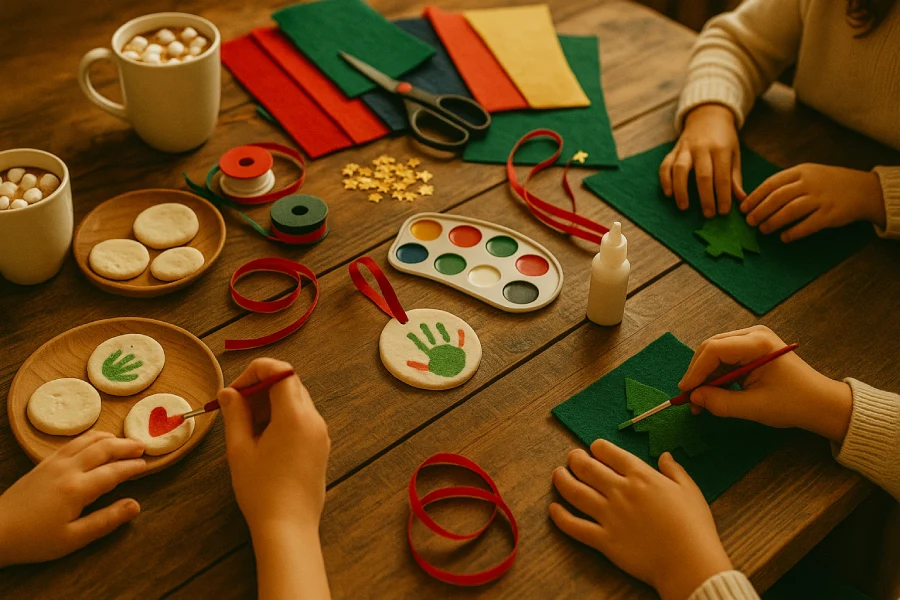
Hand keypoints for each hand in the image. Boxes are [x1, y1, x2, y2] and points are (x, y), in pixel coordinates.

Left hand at [0, 431, 145, 566]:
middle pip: (103, 448)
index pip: (114, 471)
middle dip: (125, 446)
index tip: (146, 466)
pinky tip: (96, 441)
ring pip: (87, 440)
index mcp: (77, 488)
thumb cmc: (35, 540)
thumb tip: (135, 505)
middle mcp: (68, 469)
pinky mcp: (44, 462)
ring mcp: (54, 462)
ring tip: (124, 441)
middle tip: (142, 447)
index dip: (132, 467)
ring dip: (109, 438)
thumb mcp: (73, 538)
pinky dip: (90, 437)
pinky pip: (72, 442)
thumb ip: (106, 520)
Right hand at [219, 358, 329, 534]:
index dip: (255, 372)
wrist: (288, 527)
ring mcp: (321, 432)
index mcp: (295, 415)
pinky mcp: (321, 445)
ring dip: (272, 402)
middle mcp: (314, 419)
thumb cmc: (260, 490)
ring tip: (248, 427)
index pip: (281, 371)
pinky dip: (283, 417)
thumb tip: (228, 392)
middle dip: (261, 387)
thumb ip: (235, 414)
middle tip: (237, 408)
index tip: (235, 391)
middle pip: (290, 383)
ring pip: (297, 400)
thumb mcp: (240, 449)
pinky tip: (265, 439)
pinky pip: (303, 418)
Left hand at [550, 441, 731, 599]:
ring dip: (562, 480)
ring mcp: (609, 515)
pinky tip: (553, 509)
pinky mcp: (604, 540)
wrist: (688, 562)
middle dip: (576, 459)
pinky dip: (560, 517)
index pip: (610, 453)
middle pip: (588, 468)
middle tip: (571, 457)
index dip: (598, 447)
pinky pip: (575, 526)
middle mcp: (620, 491)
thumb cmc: (693, 526)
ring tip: (557, 474)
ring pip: (576, 492)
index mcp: (641, 476)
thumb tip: (664, 456)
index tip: (594, 447)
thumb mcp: (689, 490)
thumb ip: (674, 470)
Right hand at [660, 104, 744, 217]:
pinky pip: (665, 165)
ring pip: (680, 169)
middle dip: (705, 197)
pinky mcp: (673, 150)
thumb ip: (735, 177)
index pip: (723, 176)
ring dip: (681, 190)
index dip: (723, 195)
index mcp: (721, 149)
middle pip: (702, 175)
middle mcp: (702, 148)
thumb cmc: (724, 139)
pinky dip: (665, 180)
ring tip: (684, 207)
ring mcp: (685, 148)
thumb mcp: (734, 154)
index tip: (724, 211)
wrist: (708, 115)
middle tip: (708, 215)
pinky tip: (668, 193)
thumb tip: (742, 200)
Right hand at [680, 326, 852, 441]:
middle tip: (690, 398)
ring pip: (715, 353)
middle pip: (711, 348)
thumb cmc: (794, 404)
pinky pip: (725, 358)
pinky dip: (716, 375)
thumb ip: (720, 403)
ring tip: (700, 400)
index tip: (686, 392)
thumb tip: (693, 399)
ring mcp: (753, 340)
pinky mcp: (752, 349)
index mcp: (757, 343)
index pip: (714, 349)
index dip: (695, 370)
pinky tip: (713, 393)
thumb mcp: (754, 407)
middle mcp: (753, 334)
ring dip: (705, 375)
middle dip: (698, 373)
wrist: (822, 403)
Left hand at [741, 163, 885, 241]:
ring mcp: (821, 198)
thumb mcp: (808, 174)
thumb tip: (758, 200)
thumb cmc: (827, 183)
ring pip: (791, 211)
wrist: (863, 189)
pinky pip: (808, 225)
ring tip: (763, 230)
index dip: (755, 197)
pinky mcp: (830, 214)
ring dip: (773, 222)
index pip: (771, 183)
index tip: (743, 208)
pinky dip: (793, 232)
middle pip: (778, 197)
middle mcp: (810, 183)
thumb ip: (786, 183)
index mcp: (801, 171)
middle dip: (760, 210)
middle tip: (749, 222)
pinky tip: (784, 237)